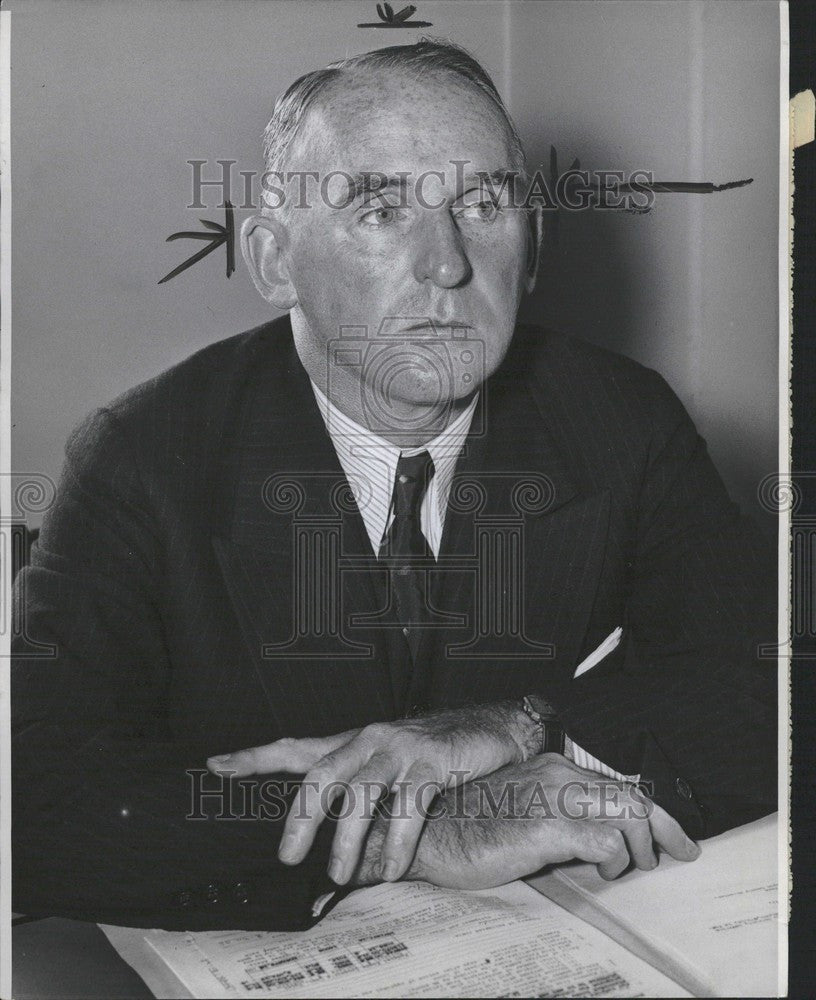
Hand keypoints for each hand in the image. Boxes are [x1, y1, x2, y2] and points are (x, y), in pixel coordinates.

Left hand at [206, 702, 536, 884]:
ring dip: (348, 839)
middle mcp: (369, 739)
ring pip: (361, 792)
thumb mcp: (388, 774)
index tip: (215, 767)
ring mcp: (399, 748)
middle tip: (288, 856)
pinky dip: (398, 842)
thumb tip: (324, 858)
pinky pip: (408, 806)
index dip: (254, 757)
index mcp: (352, 742)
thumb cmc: (432, 755)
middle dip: (301, 816)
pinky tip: (393, 868)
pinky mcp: (431, 761)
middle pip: (321, 773)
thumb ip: (357, 807)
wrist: (489, 730)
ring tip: (341, 875)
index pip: (295, 747)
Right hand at [397, 754, 700, 888]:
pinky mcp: (546, 827)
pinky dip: (613, 858)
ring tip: (627, 867)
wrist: (433, 833)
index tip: (674, 835)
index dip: (654, 812)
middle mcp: (558, 775)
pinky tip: (600, 869)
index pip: (619, 785)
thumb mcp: (524, 810)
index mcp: (553, 768)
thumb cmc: (472, 826)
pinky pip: (604, 841)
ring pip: (627, 815)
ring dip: (638, 847)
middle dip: (665, 829)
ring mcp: (553, 798)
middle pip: (632, 797)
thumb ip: (559, 814)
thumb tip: (598, 839)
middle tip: (679, 852)